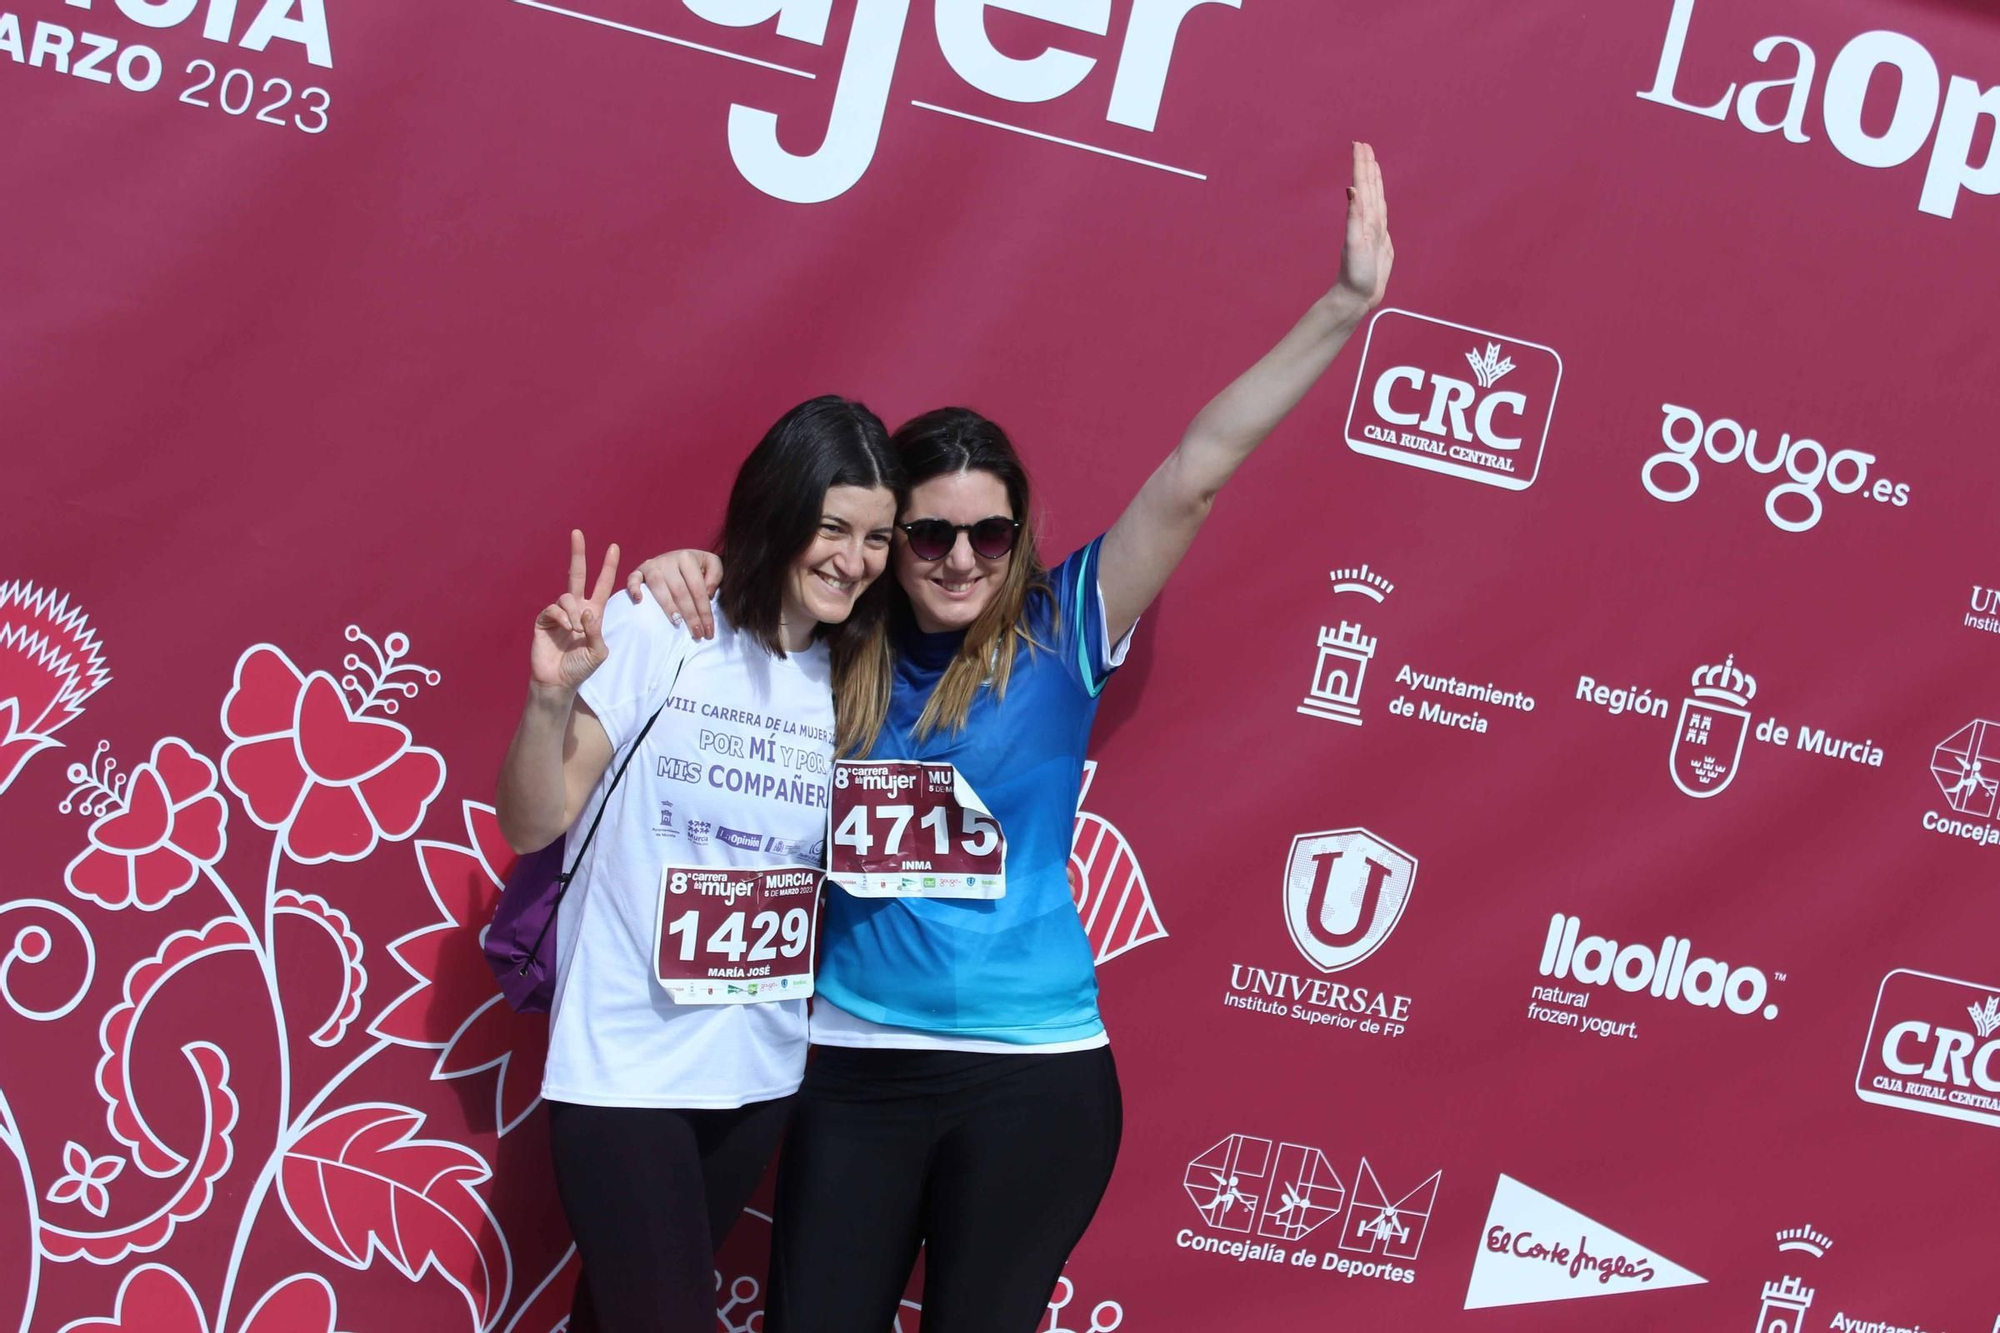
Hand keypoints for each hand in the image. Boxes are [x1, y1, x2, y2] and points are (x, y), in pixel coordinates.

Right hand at [530, 529, 620, 692]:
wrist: (558, 681)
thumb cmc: (581, 668)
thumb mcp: (598, 652)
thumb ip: (597, 631)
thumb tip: (586, 611)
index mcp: (593, 613)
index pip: (602, 585)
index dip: (608, 567)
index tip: (614, 547)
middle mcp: (576, 608)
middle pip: (577, 574)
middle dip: (578, 553)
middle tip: (577, 532)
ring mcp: (559, 613)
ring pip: (567, 596)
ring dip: (574, 612)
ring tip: (576, 630)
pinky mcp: (543, 619)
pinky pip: (553, 608)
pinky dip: (562, 617)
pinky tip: (566, 629)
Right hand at [626, 549, 723, 639]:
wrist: (679, 558)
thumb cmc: (698, 566)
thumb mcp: (712, 565)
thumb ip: (715, 576)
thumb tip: (707, 594)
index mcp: (687, 558)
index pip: (697, 588)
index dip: (704, 611)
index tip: (708, 631)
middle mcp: (668, 560)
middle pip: (679, 591)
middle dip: (690, 615)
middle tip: (696, 634)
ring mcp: (652, 565)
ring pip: (658, 587)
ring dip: (668, 607)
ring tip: (677, 623)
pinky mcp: (640, 570)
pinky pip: (633, 578)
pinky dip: (634, 588)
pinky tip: (639, 601)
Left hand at [1333, 141, 1392, 311]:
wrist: (1357, 297)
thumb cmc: (1354, 274)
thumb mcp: (1354, 243)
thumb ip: (1353, 216)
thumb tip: (1352, 189)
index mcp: (1363, 218)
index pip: (1362, 184)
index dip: (1361, 164)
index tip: (1359, 145)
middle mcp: (1368, 221)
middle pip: (1369, 187)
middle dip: (1367, 165)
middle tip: (1364, 145)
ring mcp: (1374, 230)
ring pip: (1376, 198)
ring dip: (1374, 180)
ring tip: (1372, 163)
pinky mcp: (1381, 241)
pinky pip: (1382, 214)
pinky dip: (1381, 201)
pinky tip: (1379, 197)